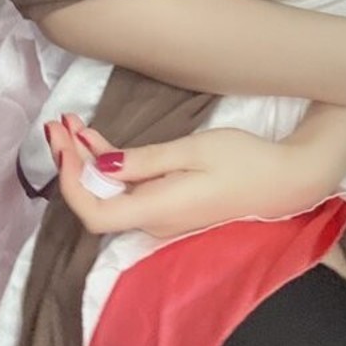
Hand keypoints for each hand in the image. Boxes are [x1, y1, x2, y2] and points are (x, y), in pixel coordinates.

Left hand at [45, 112, 324, 239]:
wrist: (287, 180)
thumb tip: (101, 167)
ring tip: (72, 125)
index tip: (62, 143)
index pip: (93, 212)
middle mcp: (153, 221)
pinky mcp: (172, 207)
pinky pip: (130, 192)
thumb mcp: (194, 150)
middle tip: (58, 123)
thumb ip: (145, 161)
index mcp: (157, 209)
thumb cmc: (245, 161)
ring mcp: (163, 217)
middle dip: (72, 163)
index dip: (70, 181)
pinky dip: (111, 167)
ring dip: (88, 161)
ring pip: (111, 195)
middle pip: (97, 202)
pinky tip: (100, 142)